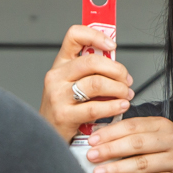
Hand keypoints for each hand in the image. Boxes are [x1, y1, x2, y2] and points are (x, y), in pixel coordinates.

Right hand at [39, 25, 134, 140]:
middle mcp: (56, 76)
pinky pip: (95, 107)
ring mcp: (58, 95)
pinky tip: (120, 106)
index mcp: (60, 64)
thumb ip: (91, 73)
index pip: (74, 36)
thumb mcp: (71, 85)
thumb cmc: (65, 109)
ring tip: (125, 95)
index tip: (112, 45)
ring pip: (97, 83)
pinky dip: (114, 106)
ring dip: (118, 89)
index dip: (96, 36)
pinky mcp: (64, 115)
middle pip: (92, 62)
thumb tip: (117, 66)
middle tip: (126, 80)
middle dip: (117, 70)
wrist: (47, 137)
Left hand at [83, 116, 172, 172]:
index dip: (110, 133)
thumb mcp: (154, 133)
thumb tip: (99, 137)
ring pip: (143, 163)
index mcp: (161, 125)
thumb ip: (132, 133)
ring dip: (118, 168)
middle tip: (92, 156)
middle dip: (110, 150)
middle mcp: (169, 140)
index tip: (93, 140)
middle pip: (136, 143)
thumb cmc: (168, 146)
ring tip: (100, 172)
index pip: (132, 126)